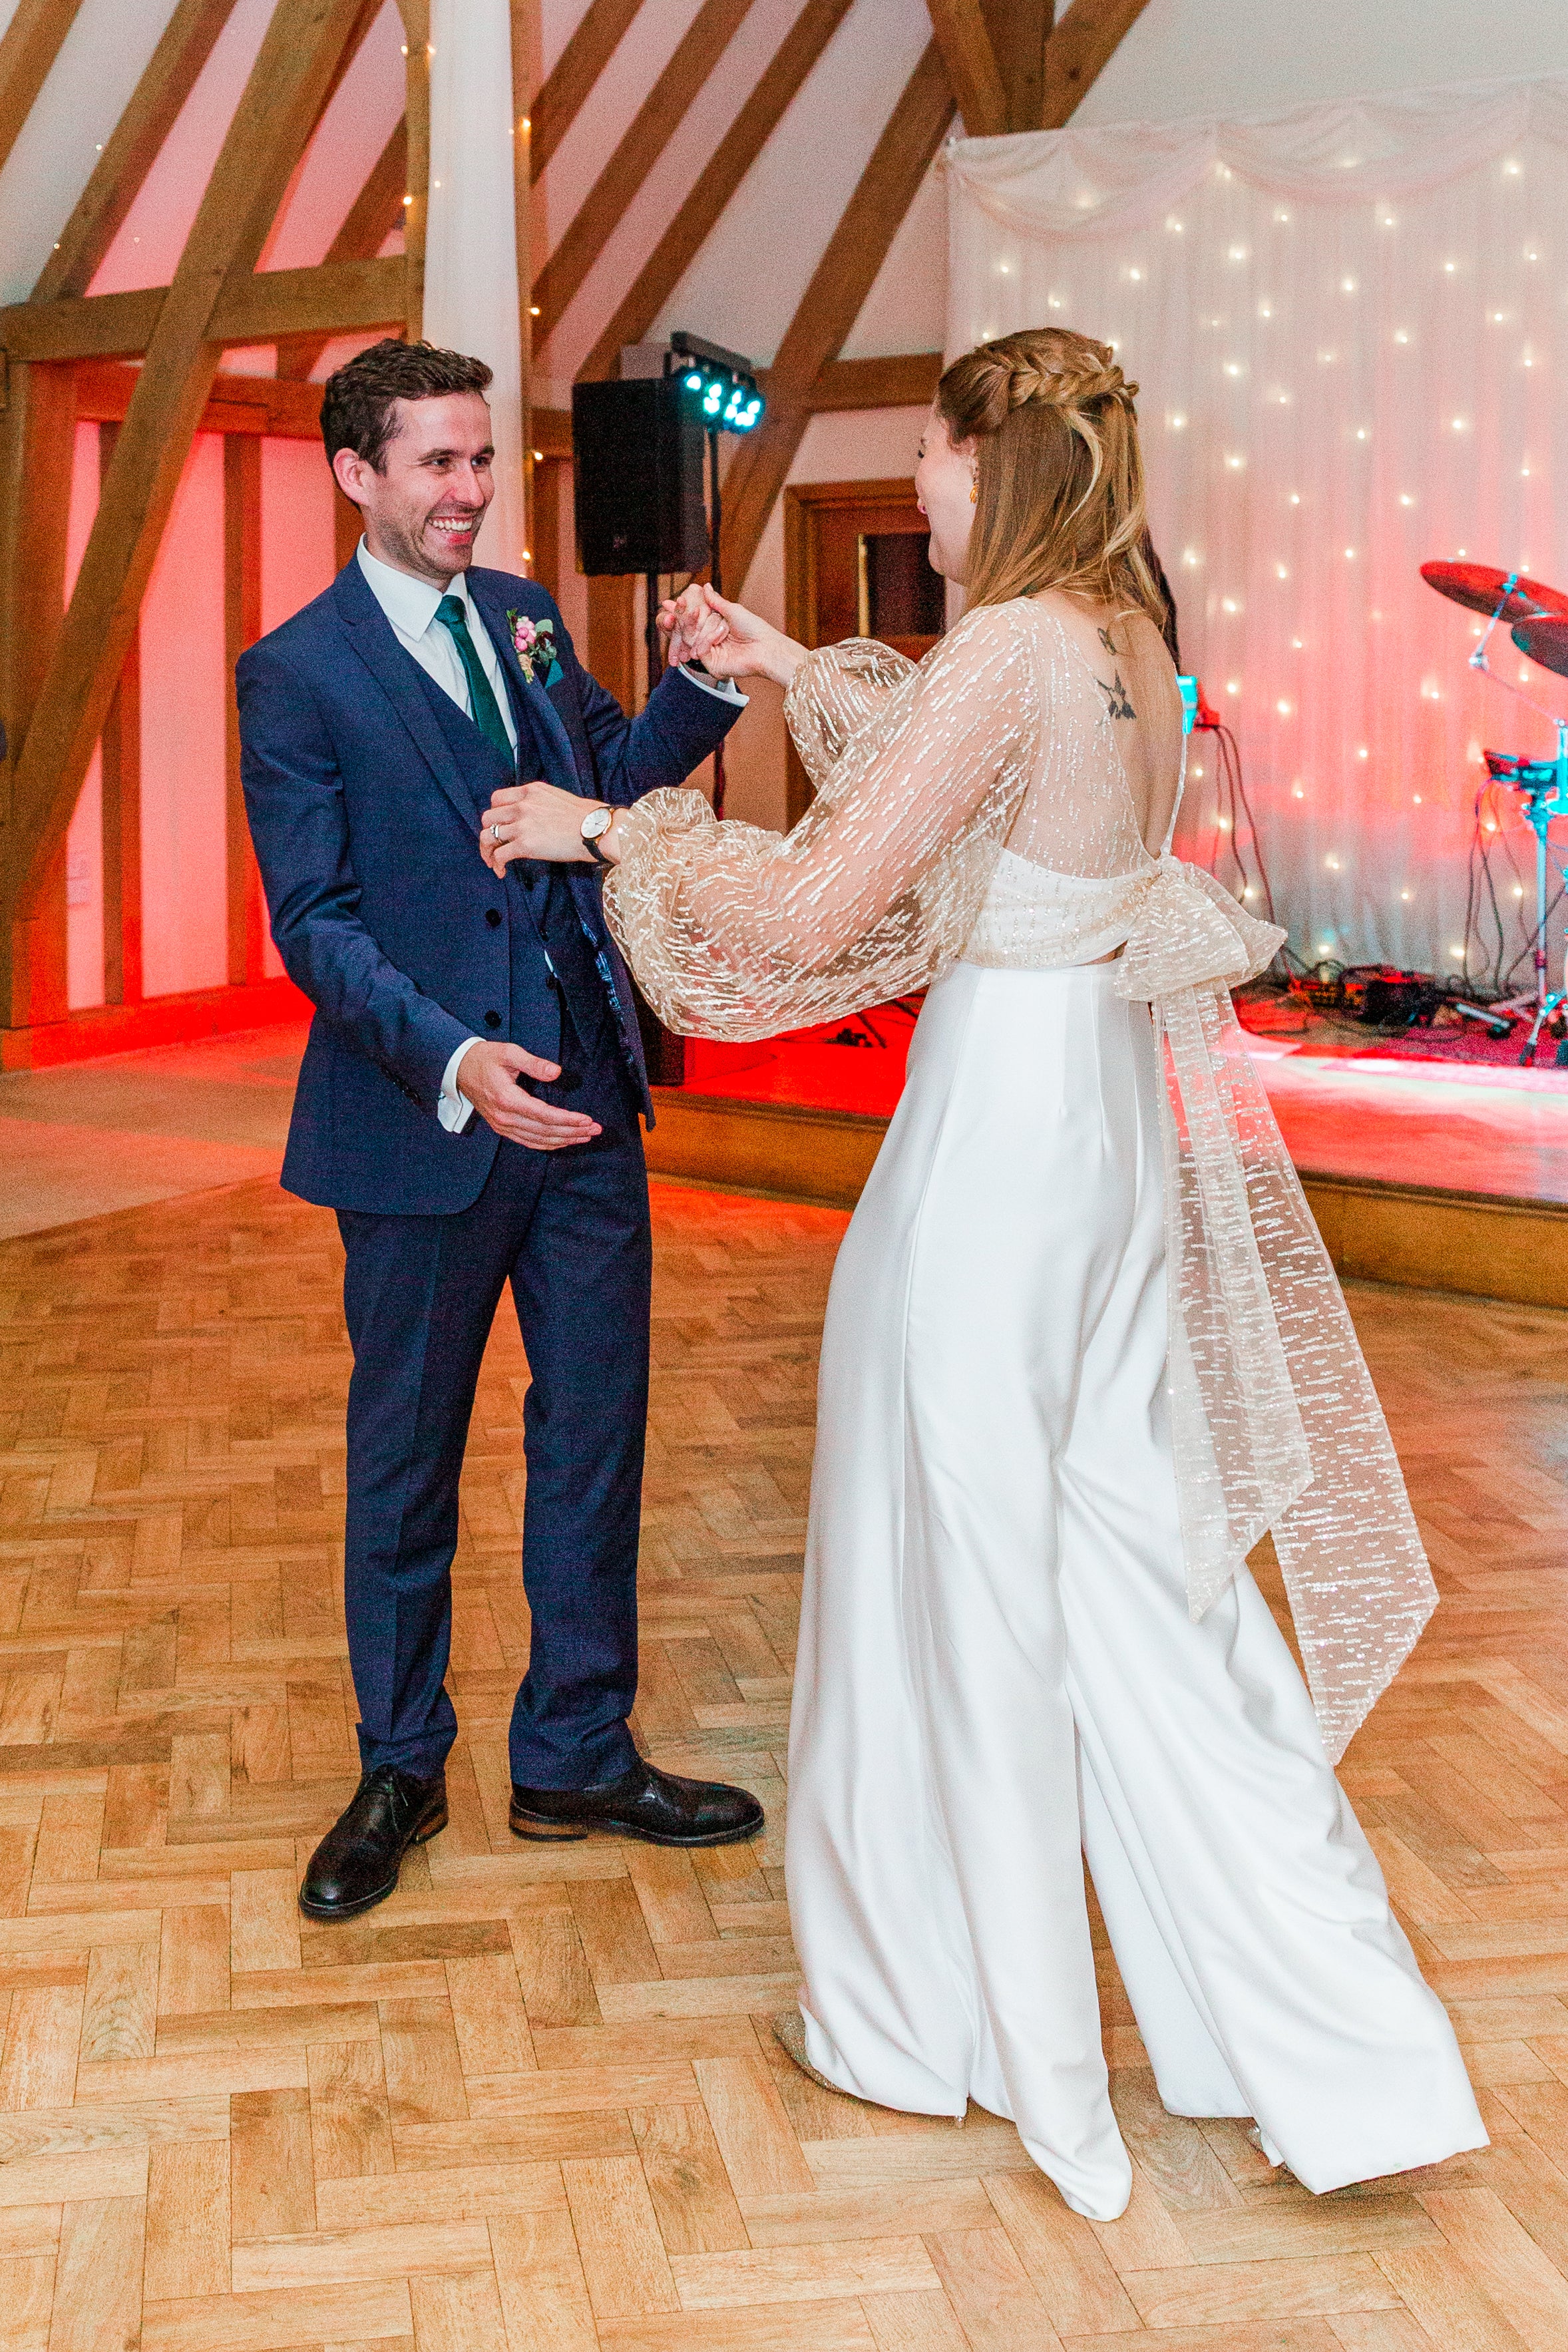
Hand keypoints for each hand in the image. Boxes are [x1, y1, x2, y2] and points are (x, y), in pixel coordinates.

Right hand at [455, 1039, 601, 1149]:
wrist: (459, 1068)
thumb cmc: (485, 1058)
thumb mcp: (509, 1053)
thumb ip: (534, 1063)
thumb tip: (556, 1072)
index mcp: (507, 1099)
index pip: (545, 1116)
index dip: (568, 1120)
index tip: (587, 1120)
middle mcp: (505, 1117)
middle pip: (545, 1131)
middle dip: (573, 1132)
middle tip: (595, 1130)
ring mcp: (502, 1126)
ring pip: (538, 1140)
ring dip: (564, 1140)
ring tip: (585, 1137)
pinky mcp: (502, 1128)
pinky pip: (528, 1141)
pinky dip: (548, 1144)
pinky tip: (563, 1141)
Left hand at [481, 780, 597, 871]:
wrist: (596, 829)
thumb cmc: (586, 817)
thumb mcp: (557, 798)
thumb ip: (539, 803)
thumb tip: (535, 816)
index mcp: (530, 792)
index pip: (497, 799)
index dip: (494, 814)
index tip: (499, 825)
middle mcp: (522, 806)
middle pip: (488, 818)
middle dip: (487, 833)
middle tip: (492, 846)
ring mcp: (522, 825)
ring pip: (488, 836)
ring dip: (487, 851)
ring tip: (493, 862)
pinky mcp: (525, 845)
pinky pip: (500, 855)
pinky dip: (497, 864)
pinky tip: (502, 871)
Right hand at [658, 585, 804, 687]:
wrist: (765, 647)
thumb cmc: (754, 628)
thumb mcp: (732, 610)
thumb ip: (715, 601)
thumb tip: (705, 586)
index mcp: (714, 628)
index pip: (693, 621)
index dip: (683, 612)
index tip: (669, 602)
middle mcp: (710, 642)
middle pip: (689, 630)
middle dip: (684, 617)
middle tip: (678, 604)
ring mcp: (710, 654)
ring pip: (692, 639)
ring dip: (699, 626)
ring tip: (702, 615)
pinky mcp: (712, 666)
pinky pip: (701, 649)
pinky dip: (708, 638)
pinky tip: (721, 634)